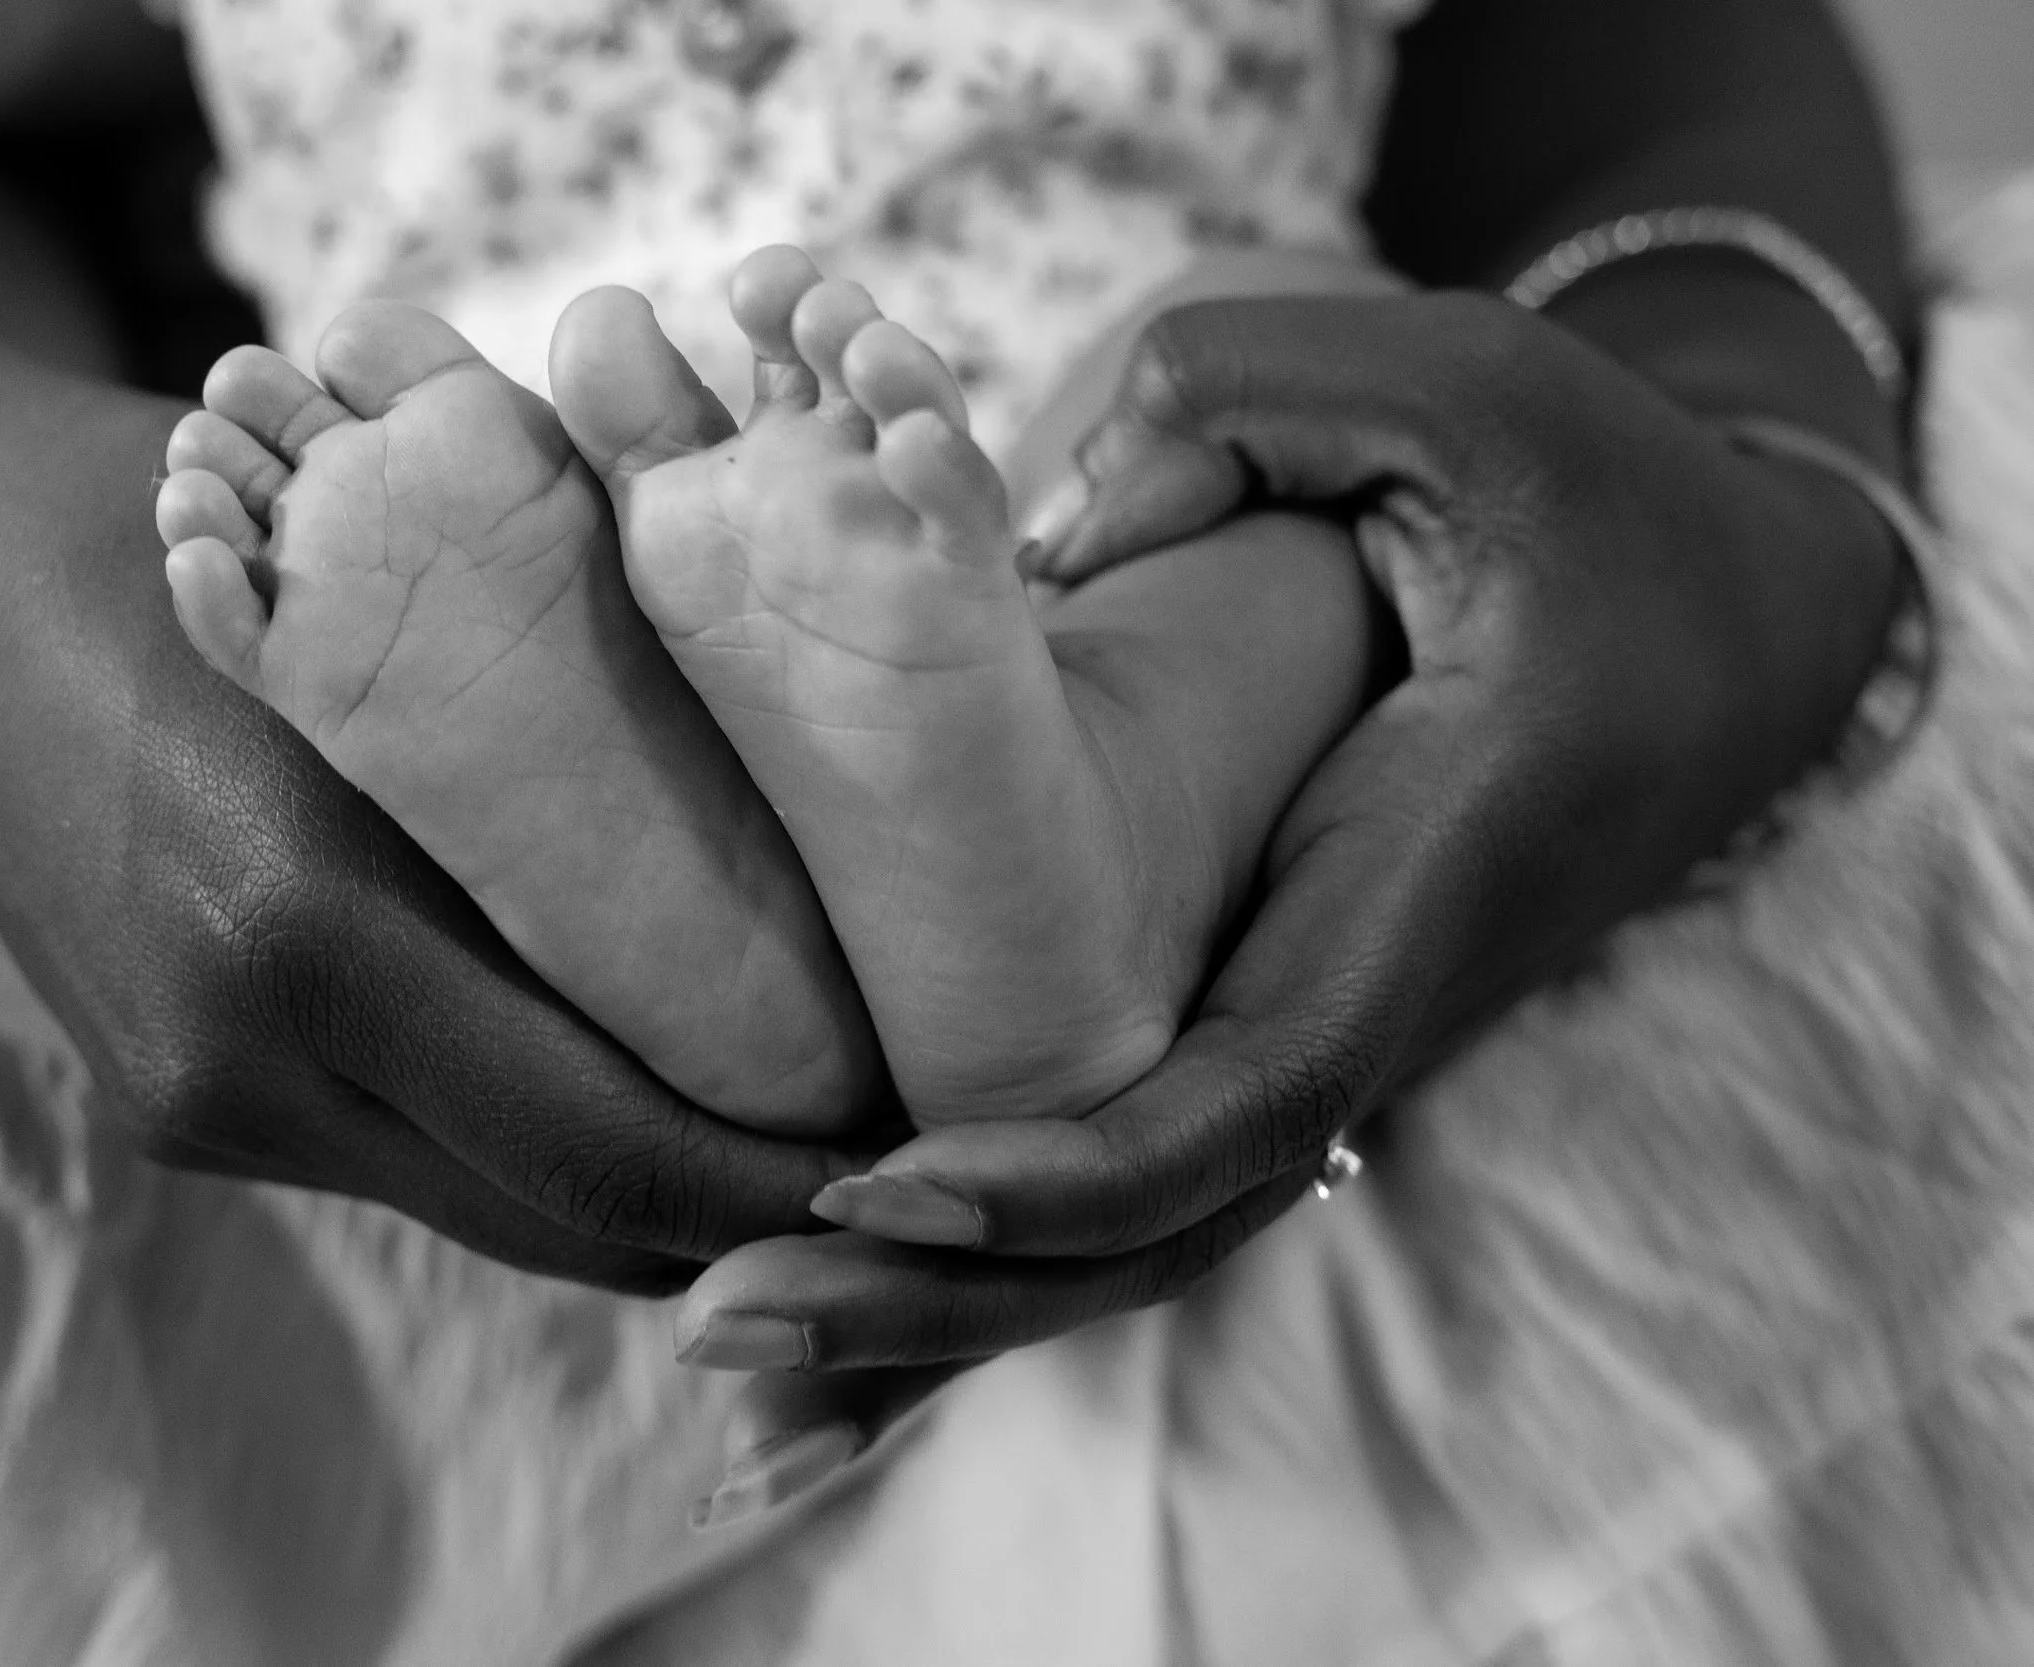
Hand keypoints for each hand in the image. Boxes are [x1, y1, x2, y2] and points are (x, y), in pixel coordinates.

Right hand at [69, 622, 863, 1293]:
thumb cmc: (211, 517)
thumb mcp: (414, 588)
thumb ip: (582, 745)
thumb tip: (824, 882)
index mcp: (313, 927)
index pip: (616, 1147)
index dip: (793, 1184)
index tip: (925, 1148)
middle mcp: (248, 1057)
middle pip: (573, 1224)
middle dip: (747, 1218)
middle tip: (891, 1158)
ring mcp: (198, 1101)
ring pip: (500, 1220)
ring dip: (645, 1200)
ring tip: (785, 1129)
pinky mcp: (173, 1105)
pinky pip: (414, 1168)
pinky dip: (536, 1152)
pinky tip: (626, 1078)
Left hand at [680, 290, 1903, 1492]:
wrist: (1731, 604)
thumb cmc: (1595, 484)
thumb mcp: (1442, 385)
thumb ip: (1225, 407)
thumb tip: (1011, 533)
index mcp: (1418, 872)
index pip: (1245, 1092)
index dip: (1062, 1169)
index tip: (875, 1188)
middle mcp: (1367, 995)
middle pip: (1158, 1222)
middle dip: (945, 1298)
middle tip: (714, 1331)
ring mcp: (1323, 1023)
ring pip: (1141, 1226)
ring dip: (947, 1302)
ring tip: (730, 1342)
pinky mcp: (1276, 1009)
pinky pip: (1142, 1165)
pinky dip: (1001, 1243)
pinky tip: (850, 1273)